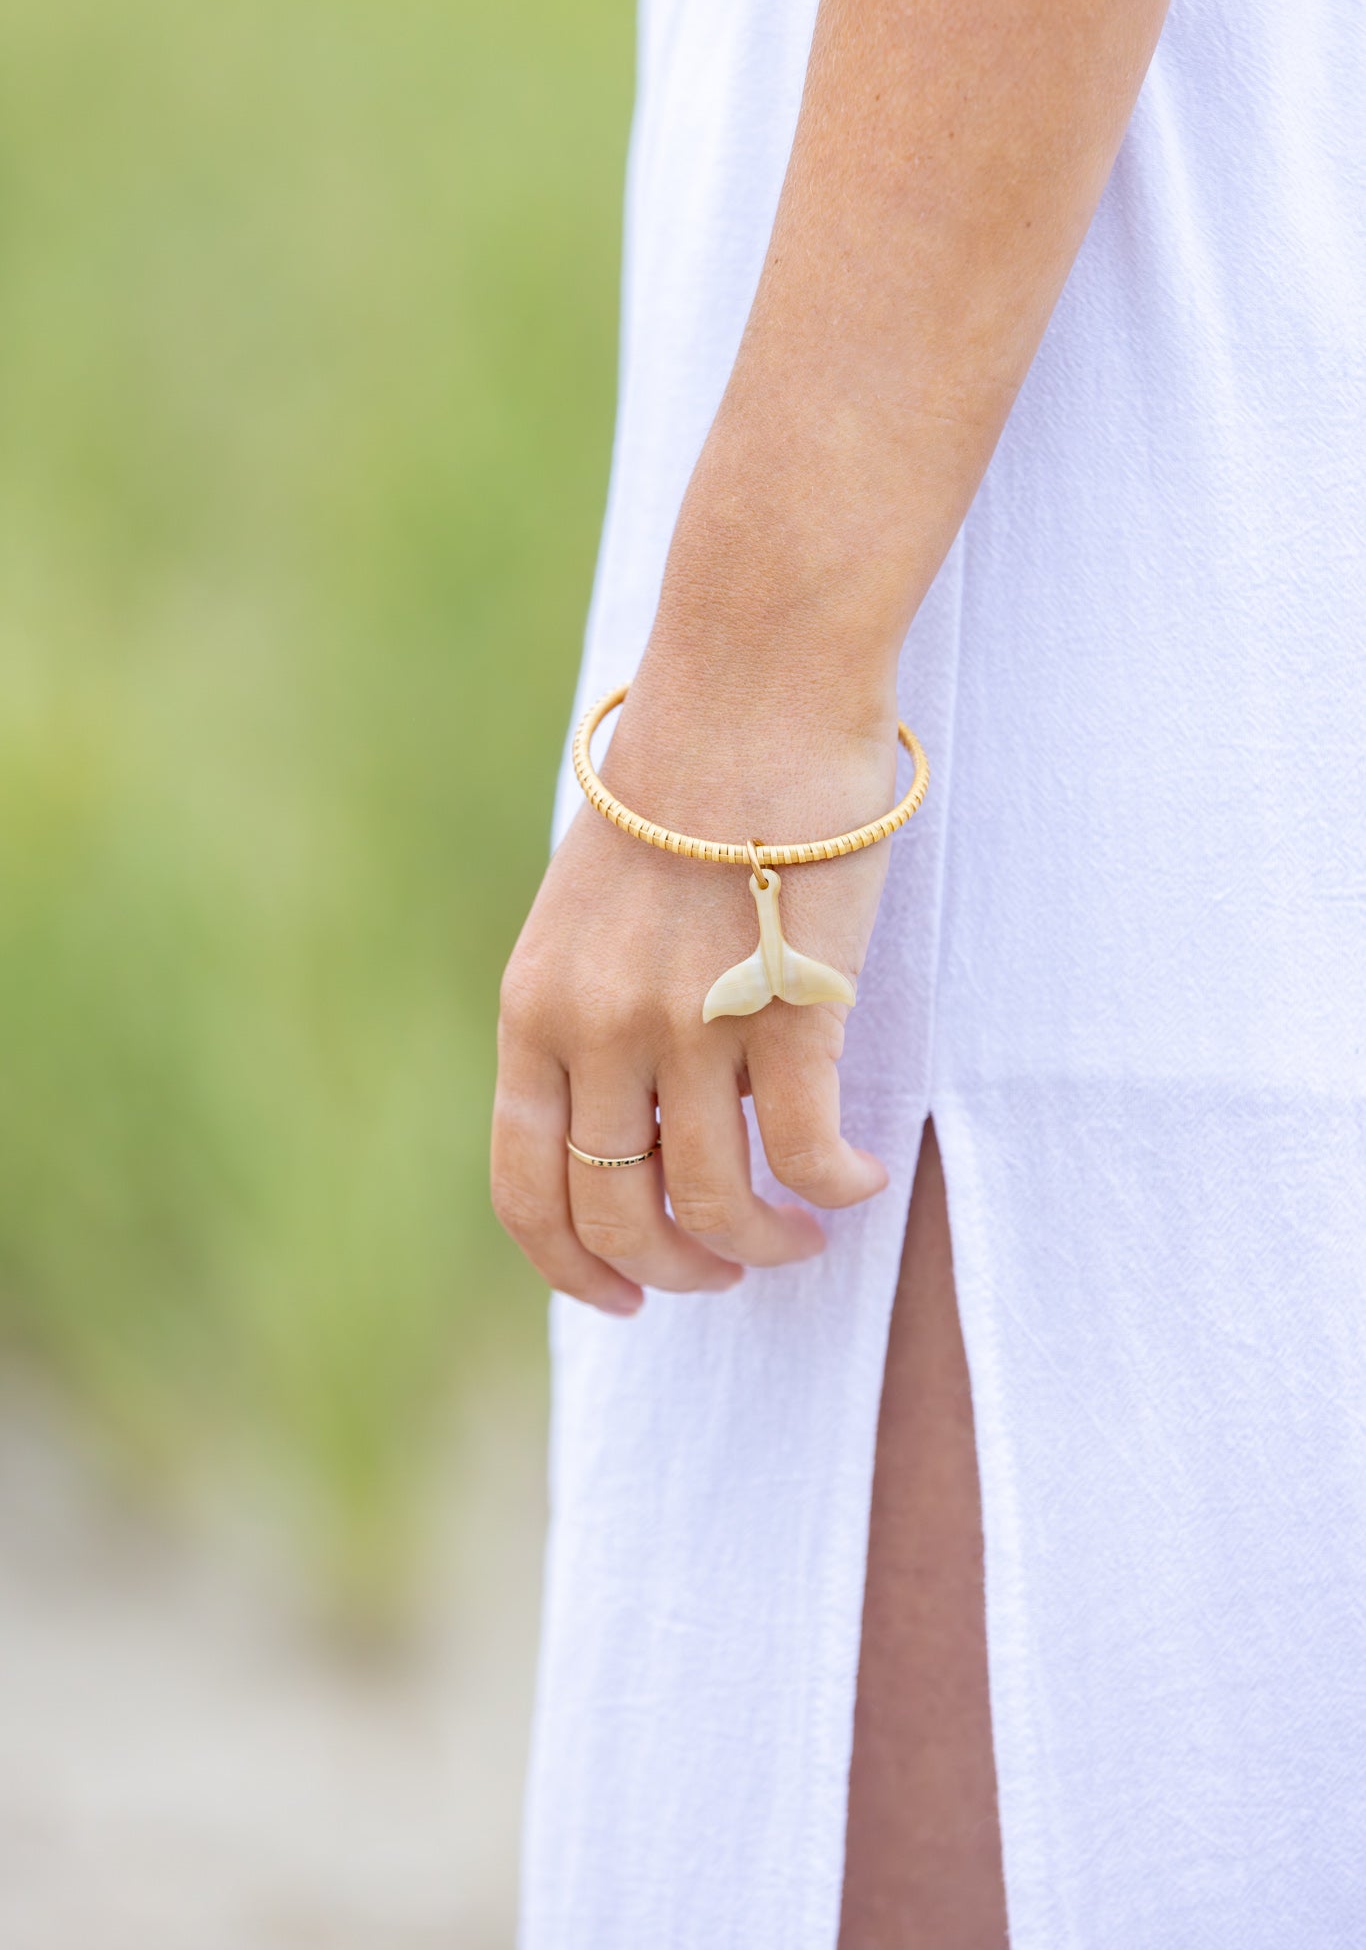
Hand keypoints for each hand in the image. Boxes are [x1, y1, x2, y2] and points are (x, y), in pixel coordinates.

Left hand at [491, 640, 898, 1313]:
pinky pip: (808, 1150)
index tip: (625, 1297)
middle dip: (678, 1272)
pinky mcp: (787, 1000)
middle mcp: (595, 1028)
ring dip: (766, 1244)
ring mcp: (688, 1017)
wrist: (747, 691)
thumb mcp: (585, 915)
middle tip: (730, 1268)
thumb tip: (638, 1132)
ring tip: (803, 1233)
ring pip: (719, 1201)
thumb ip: (588, 1019)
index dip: (573, 1270)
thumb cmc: (680, 797)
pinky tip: (859, 1178)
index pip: (527, 1191)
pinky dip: (837, 1187)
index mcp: (533, 1010)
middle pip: (619, 1217)